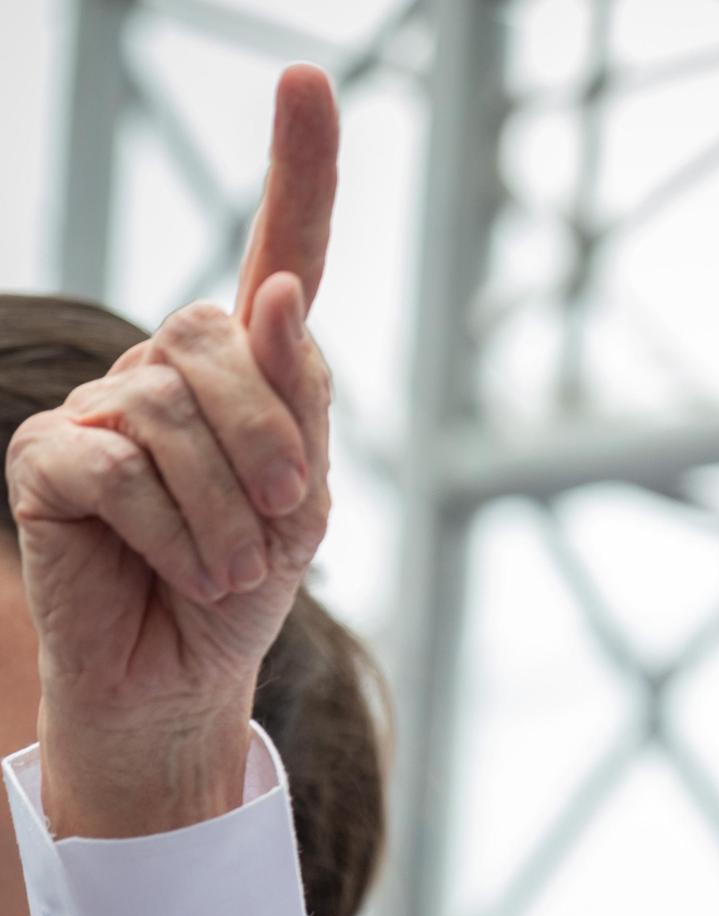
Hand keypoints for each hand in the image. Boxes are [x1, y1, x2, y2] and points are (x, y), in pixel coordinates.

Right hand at [3, 66, 338, 835]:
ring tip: (232, 567)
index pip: (283, 250)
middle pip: (222, 336)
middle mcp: (170, 365)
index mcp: (250, 367)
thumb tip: (270, 296)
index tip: (312, 79)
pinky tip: (181, 566)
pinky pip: (115, 465)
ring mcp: (100, 404)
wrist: (184, 673)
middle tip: (286, 522)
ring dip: (226, 506)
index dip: (299, 169)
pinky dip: (171, 528)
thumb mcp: (305, 500)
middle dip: (271, 438)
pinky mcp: (47, 456)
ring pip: (172, 408)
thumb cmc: (249, 581)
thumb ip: (298, 400)